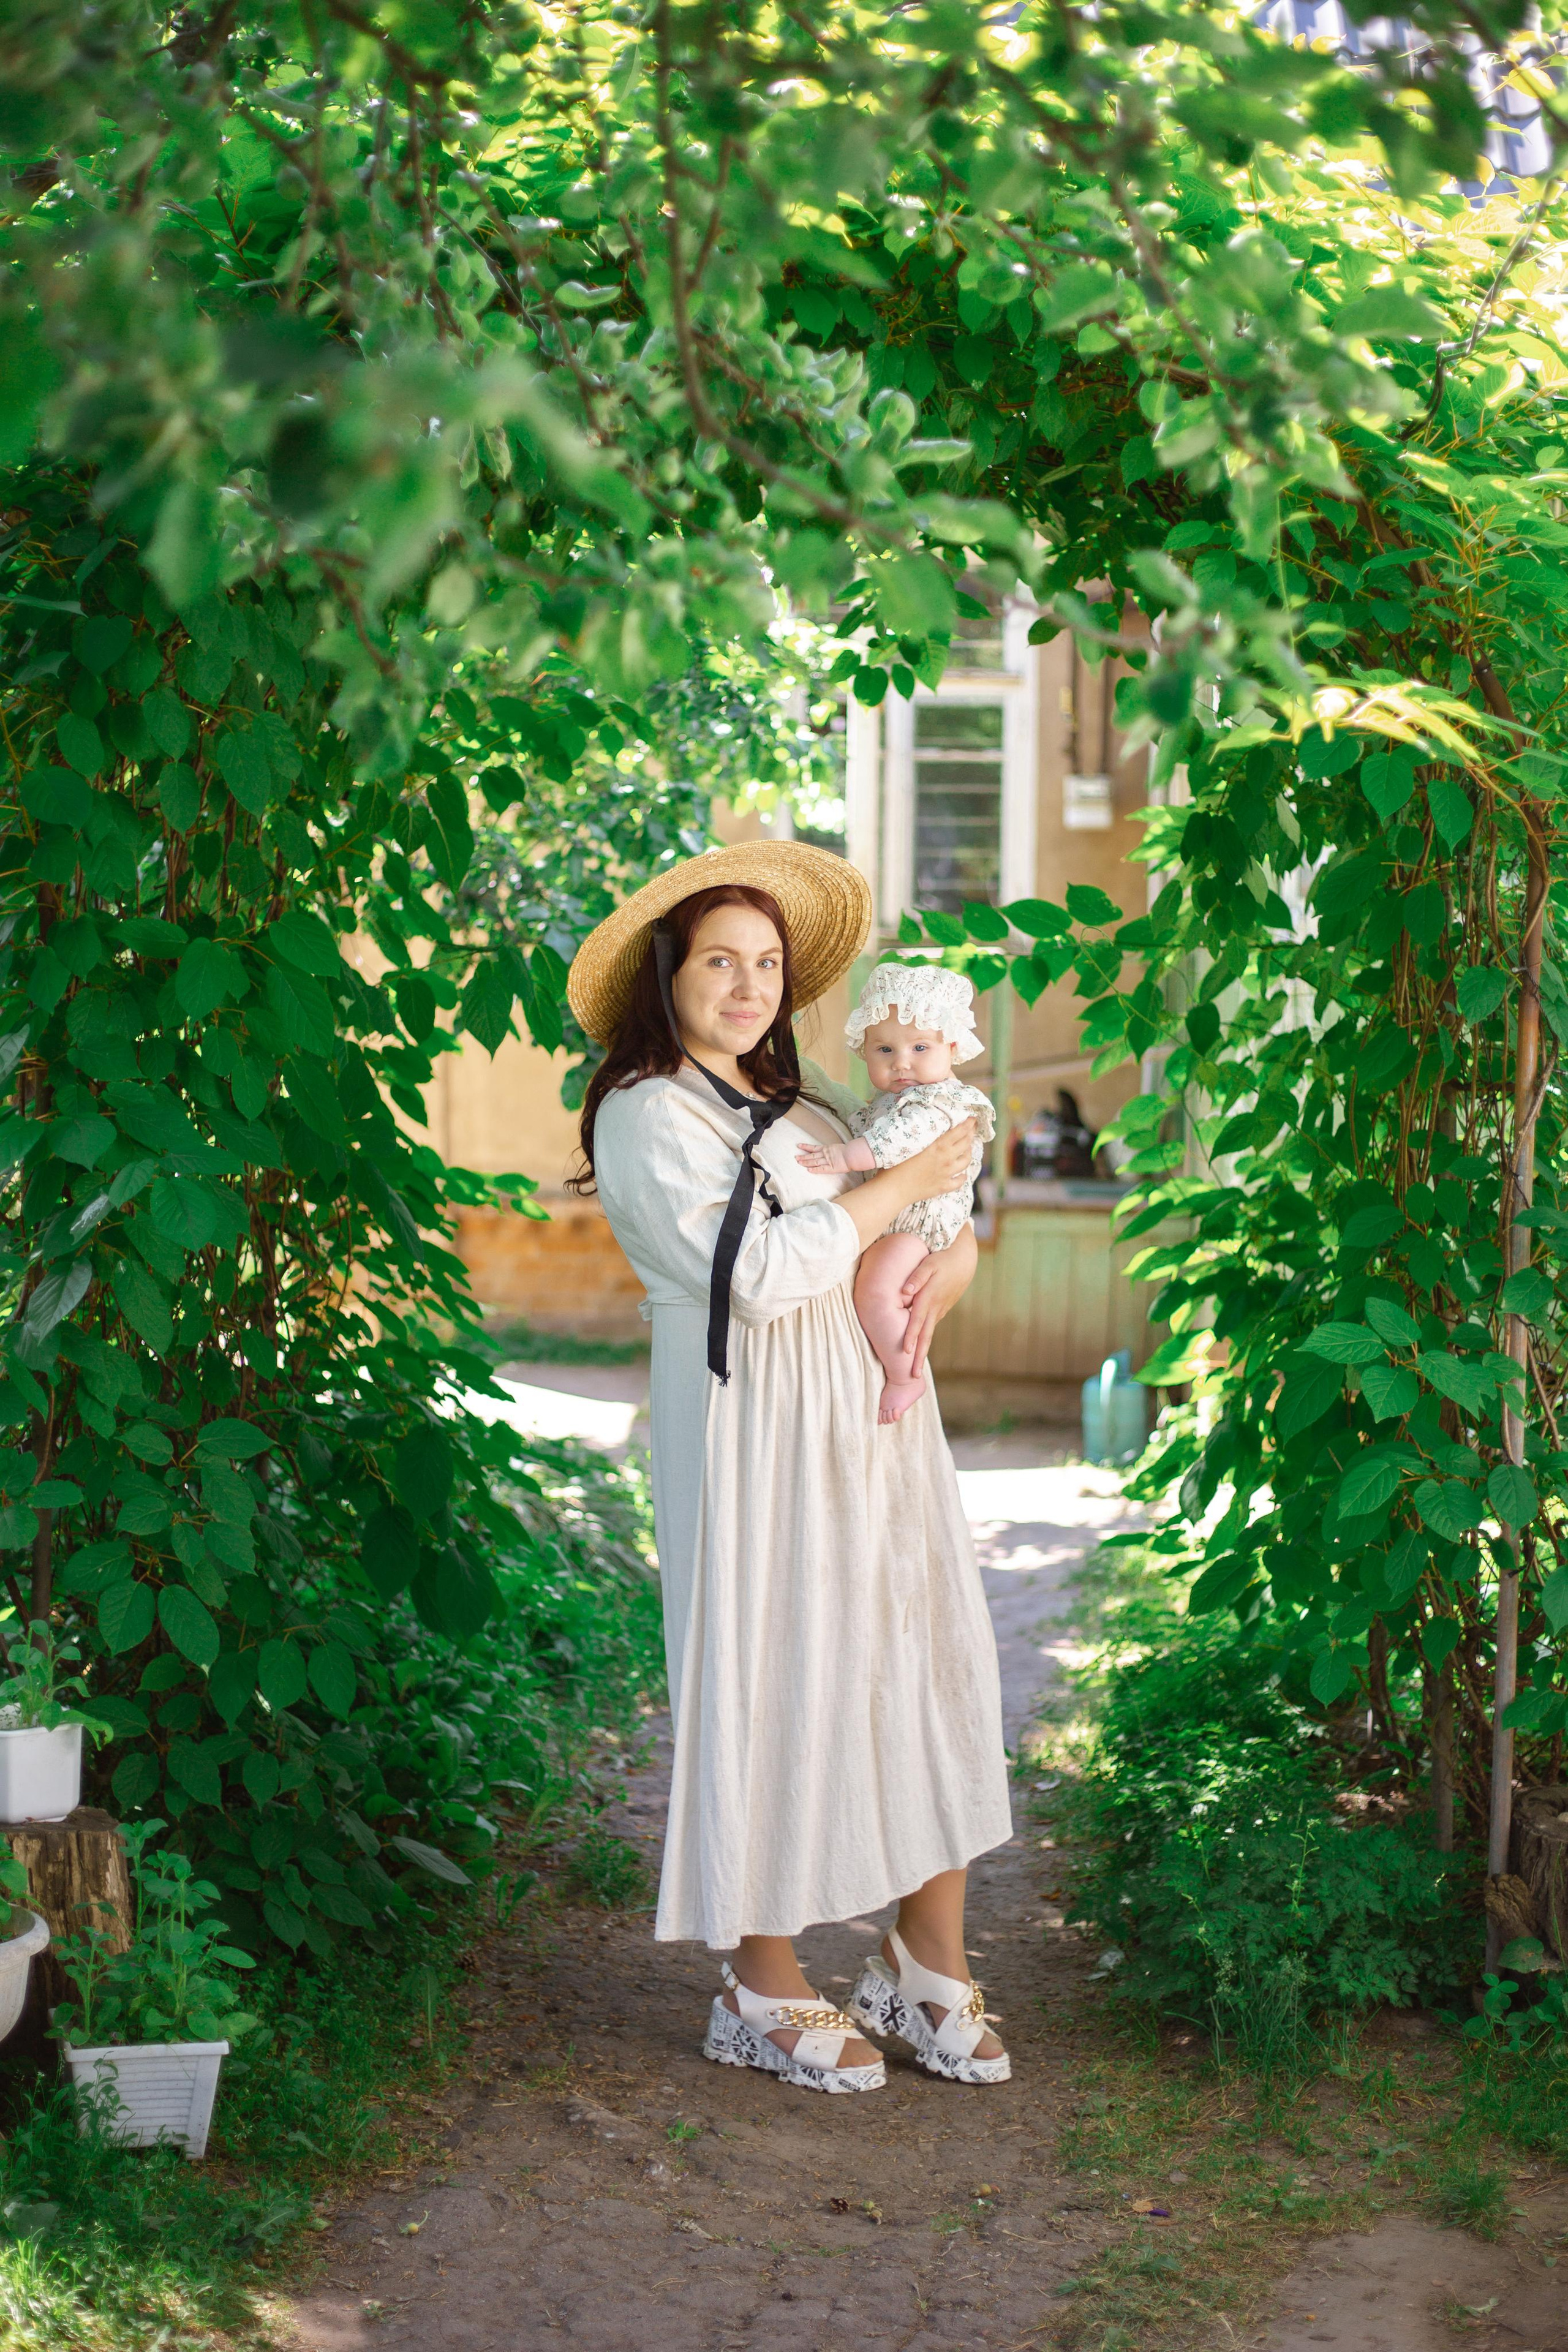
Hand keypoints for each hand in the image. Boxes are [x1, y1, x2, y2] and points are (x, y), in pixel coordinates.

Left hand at [797, 1140, 846, 1172]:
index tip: (799, 1145)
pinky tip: (808, 1170)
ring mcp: (827, 1161)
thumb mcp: (839, 1147)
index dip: (806, 1146)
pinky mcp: (831, 1168)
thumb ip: (833, 1149)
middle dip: (803, 1156)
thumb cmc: (849, 1151)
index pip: (814, 1147)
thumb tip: (831, 1151)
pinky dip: (815, 1169)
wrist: (853, 1154)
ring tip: (798, 1162)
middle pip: (812, 1155)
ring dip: (806, 1162)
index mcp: (827, 1148)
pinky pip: (821, 1169)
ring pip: (814, 1161)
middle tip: (795, 1157)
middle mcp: (825, 1154)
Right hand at [901, 1116, 975, 1202]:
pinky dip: (962, 1176)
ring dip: (968, 1153)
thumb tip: (927, 1126)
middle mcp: (946, 1159)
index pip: (959, 1131)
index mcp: (938, 1146)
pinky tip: (962, 1173)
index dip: (968, 1124)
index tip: (973, 1118)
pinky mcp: (943, 1187)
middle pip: (966, 1144)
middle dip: (971, 1135)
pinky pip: (960, 1181)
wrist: (894, 1189)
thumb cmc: (895, 1164)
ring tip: (967, 1148)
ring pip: (966, 1161)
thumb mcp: (910, 1144)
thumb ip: (923, 1136)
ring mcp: (947, 1174)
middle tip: (972, 1129)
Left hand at [901, 1225, 977, 1375]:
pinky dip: (925, 1339)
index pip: (918, 1321)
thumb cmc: (942, 1258)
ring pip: (929, 1333)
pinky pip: (932, 1326)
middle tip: (913, 1375)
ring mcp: (940, 1310)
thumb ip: (916, 1277)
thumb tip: (905, 1291)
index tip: (906, 1353)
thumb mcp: (929, 1263)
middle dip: (919, 1356)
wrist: (964, 1259)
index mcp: (930, 1298)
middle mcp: (936, 1308)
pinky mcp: (942, 1308)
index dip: (911, 1337)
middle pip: (925, 1336)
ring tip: (915, 1369)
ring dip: (922, 1351)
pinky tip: (920, 1349)